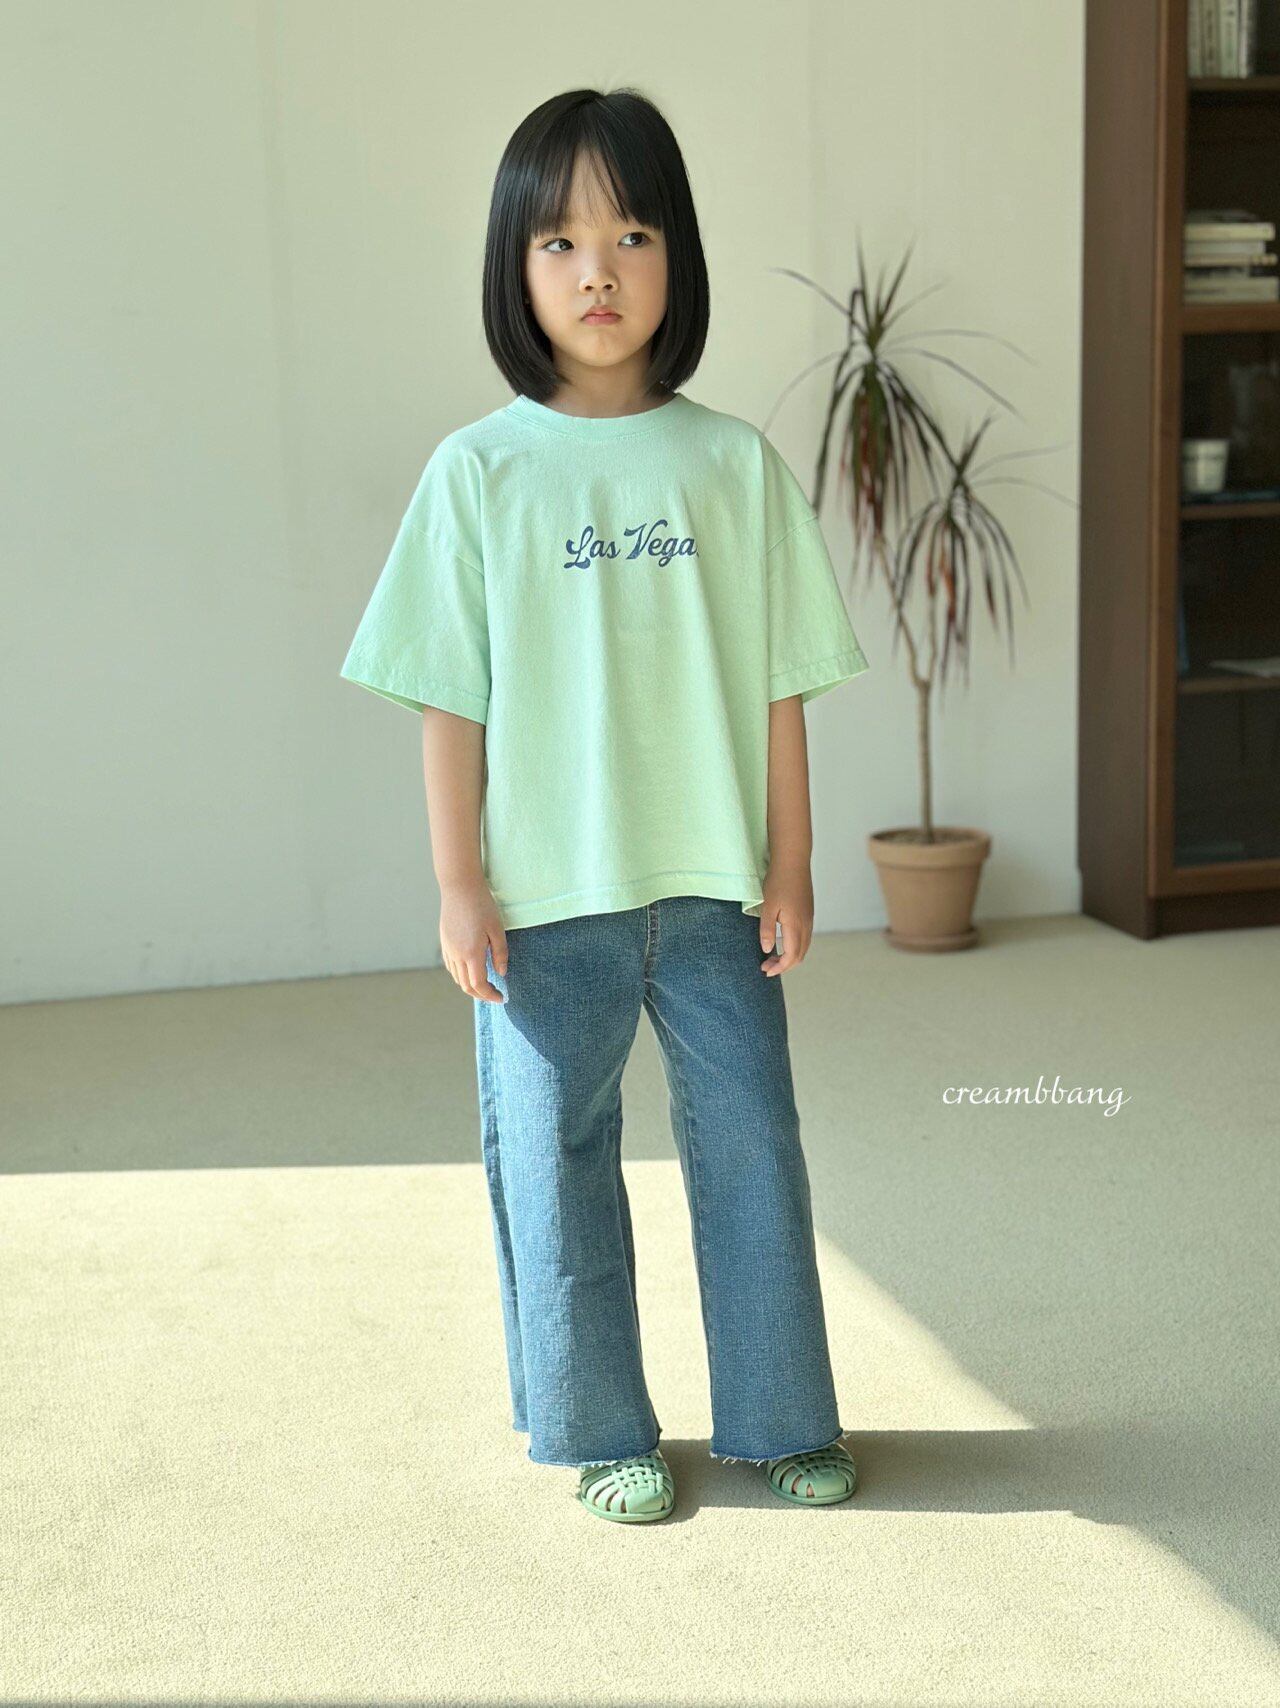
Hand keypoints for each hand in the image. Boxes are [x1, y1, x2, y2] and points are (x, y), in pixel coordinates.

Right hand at [440, 876, 507, 1001]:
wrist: (459, 887)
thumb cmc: (482, 905)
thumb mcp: (497, 929)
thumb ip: (500, 954)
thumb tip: (501, 974)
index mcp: (471, 953)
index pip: (479, 984)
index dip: (490, 995)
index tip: (502, 997)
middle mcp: (457, 955)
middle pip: (466, 986)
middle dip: (481, 994)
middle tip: (495, 994)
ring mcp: (448, 949)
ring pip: (457, 978)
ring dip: (471, 985)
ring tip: (486, 983)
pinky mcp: (445, 942)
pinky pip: (451, 967)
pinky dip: (461, 975)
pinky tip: (471, 970)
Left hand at [758, 858, 813, 975]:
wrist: (793, 861)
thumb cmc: (778, 882)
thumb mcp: (767, 906)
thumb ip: (767, 929)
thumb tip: (767, 950)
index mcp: (796, 925)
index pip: (791, 956)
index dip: (779, 967)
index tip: (765, 970)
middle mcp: (806, 924)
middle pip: (800, 955)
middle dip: (784, 965)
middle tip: (766, 966)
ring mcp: (809, 918)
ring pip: (804, 946)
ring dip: (790, 956)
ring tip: (772, 957)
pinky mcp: (808, 912)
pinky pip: (804, 937)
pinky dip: (794, 946)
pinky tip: (782, 942)